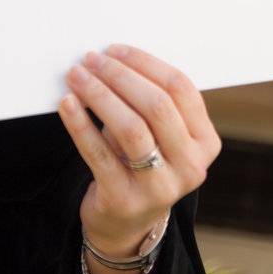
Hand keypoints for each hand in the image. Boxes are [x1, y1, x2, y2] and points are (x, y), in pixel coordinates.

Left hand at [56, 44, 222, 253]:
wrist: (125, 223)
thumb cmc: (140, 163)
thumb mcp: (160, 135)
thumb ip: (149, 101)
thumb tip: (112, 56)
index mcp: (205, 142)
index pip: (181, 89)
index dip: (145, 63)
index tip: (115, 50)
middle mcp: (190, 166)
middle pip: (158, 105)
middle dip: (120, 75)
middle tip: (92, 59)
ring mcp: (160, 187)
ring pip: (131, 128)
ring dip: (100, 94)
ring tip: (77, 76)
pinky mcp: (124, 200)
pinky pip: (99, 154)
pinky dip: (80, 124)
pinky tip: (67, 103)